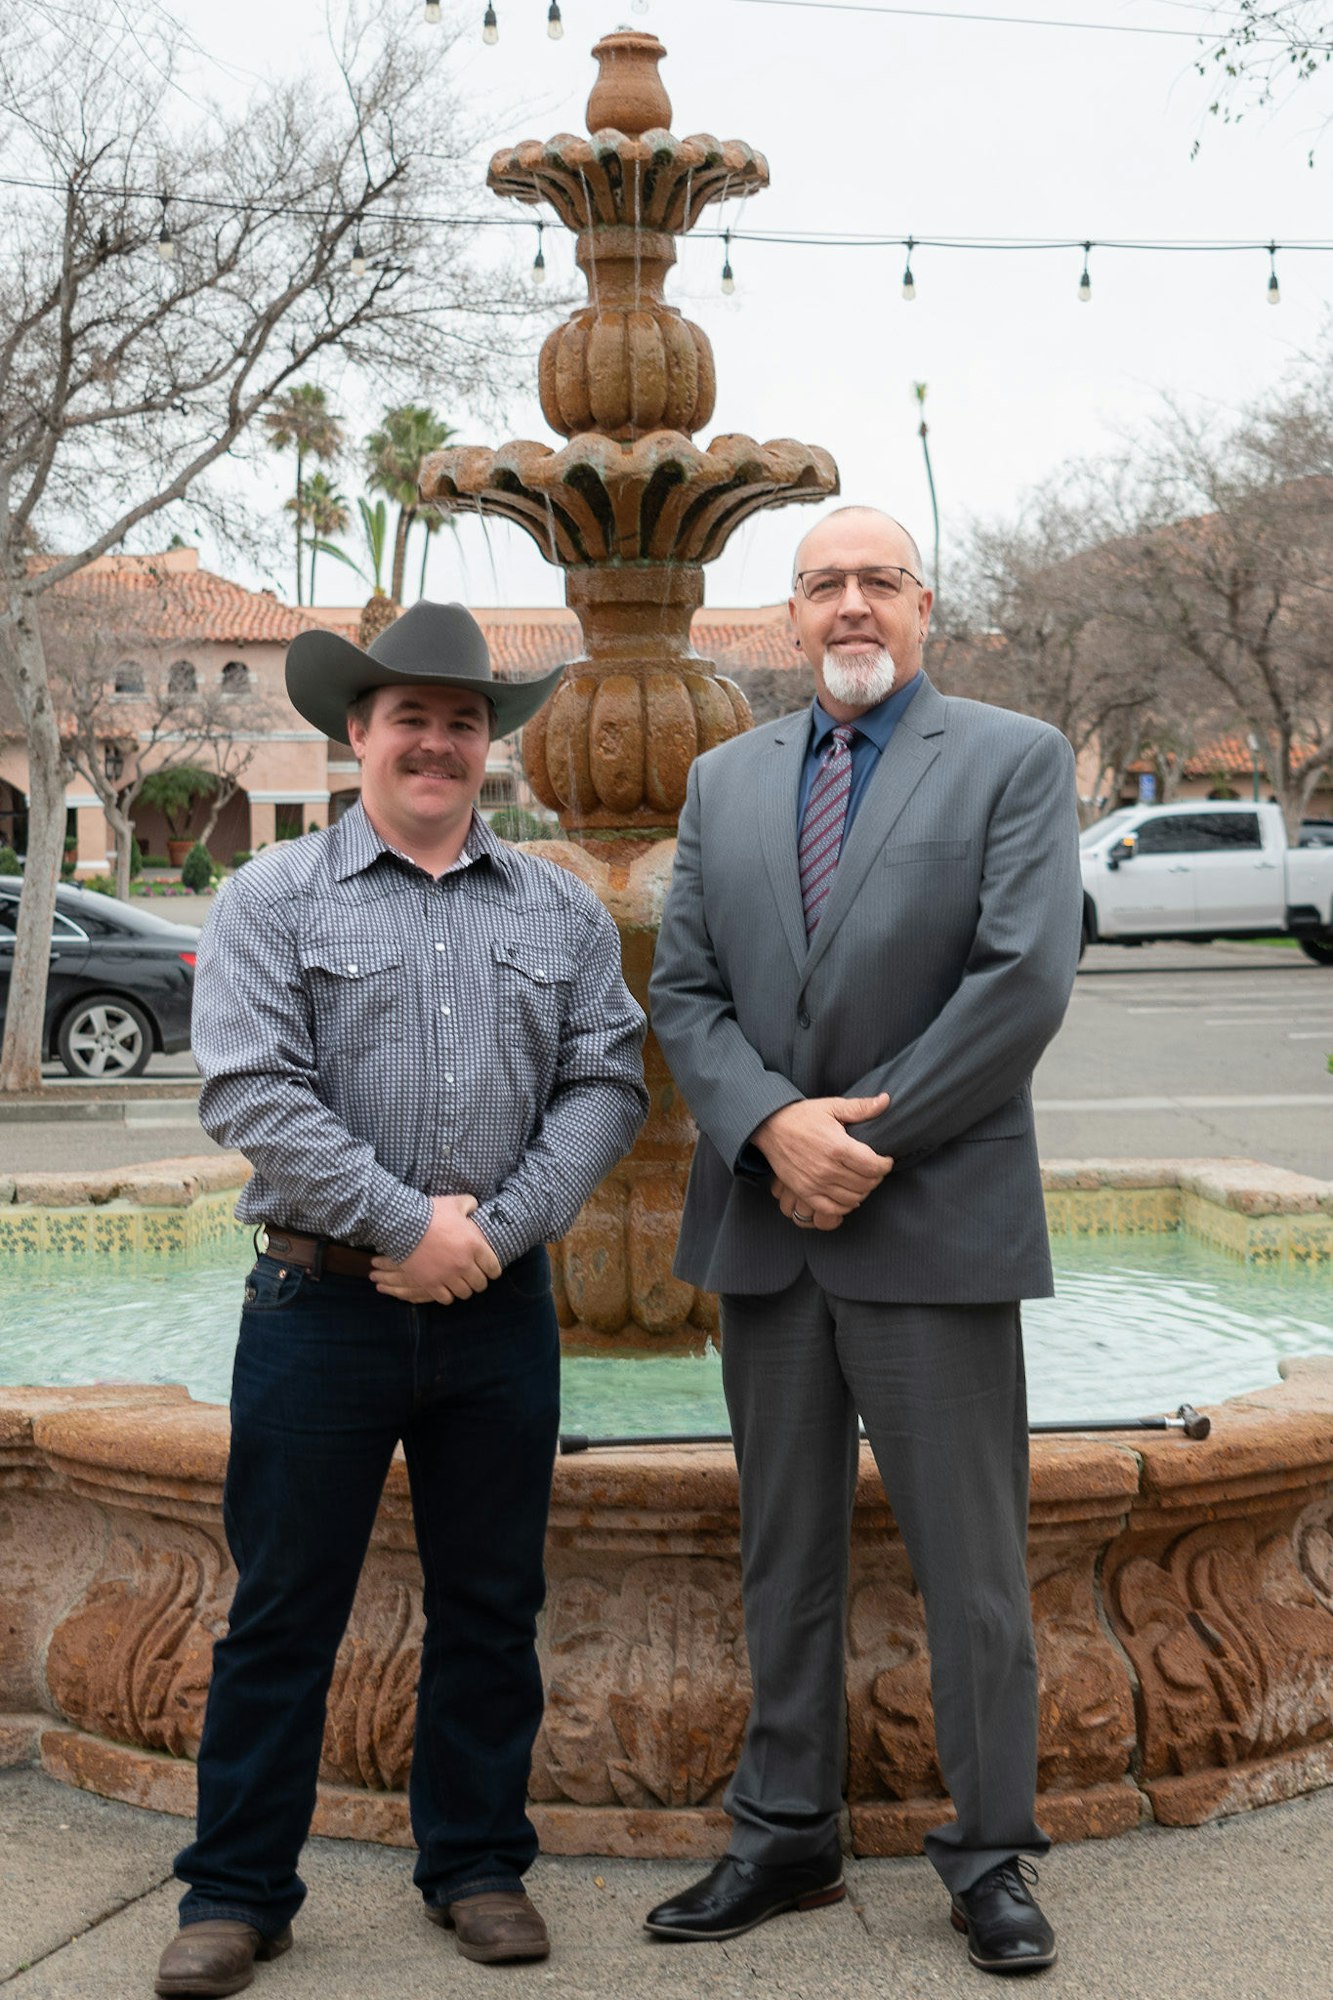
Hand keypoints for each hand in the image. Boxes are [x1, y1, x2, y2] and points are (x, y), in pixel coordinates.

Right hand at [370, 1194, 501, 1303]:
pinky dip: (447, 1295)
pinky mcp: (431, 1284)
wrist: (403, 1225)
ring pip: (465, 1293)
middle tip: (473, 1276)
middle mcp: (464, 1264)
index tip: (488, 1269)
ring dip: (464, 1288)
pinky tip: (445, 1288)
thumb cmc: (431, 1212)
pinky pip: (446, 1299)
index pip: (494, 1269)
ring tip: (460, 1283)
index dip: (492, 1270)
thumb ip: (470, 1204)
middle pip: (480, 1284)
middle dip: (479, 1280)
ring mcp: (447, 1276)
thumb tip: (475, 1207)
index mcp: (475, 1245)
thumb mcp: (455, 1203)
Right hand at [753, 1094, 892, 1223]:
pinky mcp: (804, 1192)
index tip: (885, 1160)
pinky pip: (832, 1209)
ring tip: (862, 1180)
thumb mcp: (832, 1106)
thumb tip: (886, 1100)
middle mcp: (827, 1168)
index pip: (874, 1166)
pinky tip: (848, 1195)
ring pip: (853, 1198)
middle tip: (874, 1169)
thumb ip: (861, 1107)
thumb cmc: (803, 1116)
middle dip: (876, 1177)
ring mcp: (815, 1183)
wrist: (770, 1127)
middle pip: (866, 1183)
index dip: (885, 1165)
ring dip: (863, 1191)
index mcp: (837, 1146)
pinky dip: (845, 1206)